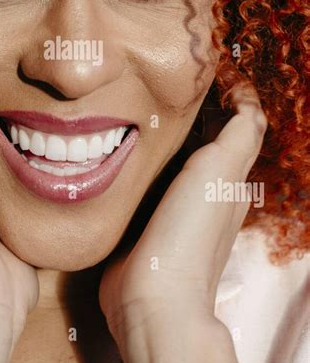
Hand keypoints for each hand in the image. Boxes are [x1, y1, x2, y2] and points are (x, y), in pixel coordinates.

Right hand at [98, 82, 266, 362]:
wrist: (152, 298)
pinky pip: (144, 178)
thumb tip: (247, 97)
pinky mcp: (140, 220)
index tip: (203, 65)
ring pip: (173, 156)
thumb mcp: (221, 172)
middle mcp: (204, 190)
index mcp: (229, 177)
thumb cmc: (189, 233)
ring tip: (137, 100)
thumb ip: (238, 133)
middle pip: (205, 138)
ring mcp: (171, 207)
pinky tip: (117, 146)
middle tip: (164, 76)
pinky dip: (138, 155)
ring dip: (163, 130)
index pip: (236, 124)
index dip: (226, 93)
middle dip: (193, 106)